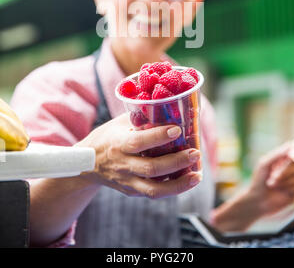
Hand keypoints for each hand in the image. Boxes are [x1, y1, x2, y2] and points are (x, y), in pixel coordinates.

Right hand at [76, 112, 201, 198]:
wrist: (87, 165)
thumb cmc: (108, 137)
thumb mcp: (120, 123)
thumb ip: (141, 119)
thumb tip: (168, 109)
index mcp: (117, 144)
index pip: (138, 142)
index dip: (158, 136)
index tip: (177, 129)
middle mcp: (122, 165)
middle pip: (151, 168)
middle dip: (176, 162)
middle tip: (195, 153)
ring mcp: (127, 181)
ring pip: (154, 189)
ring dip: (179, 184)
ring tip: (197, 175)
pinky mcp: (132, 191)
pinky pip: (154, 193)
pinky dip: (173, 189)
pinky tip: (188, 180)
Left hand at [248, 140, 293, 216]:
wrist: (257, 200)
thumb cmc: (258, 180)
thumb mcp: (265, 164)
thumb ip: (278, 154)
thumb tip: (291, 144)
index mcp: (281, 161)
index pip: (292, 152)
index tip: (291, 155)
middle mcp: (288, 170)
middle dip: (283, 170)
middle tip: (272, 176)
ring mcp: (292, 181)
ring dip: (281, 180)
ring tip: (270, 185)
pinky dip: (285, 188)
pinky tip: (278, 192)